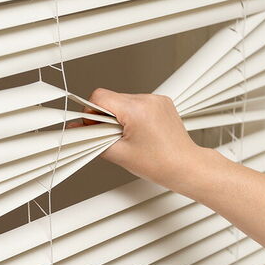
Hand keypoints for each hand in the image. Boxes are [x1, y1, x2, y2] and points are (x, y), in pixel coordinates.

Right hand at [82, 88, 212, 190]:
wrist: (186, 167)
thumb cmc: (159, 164)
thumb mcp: (118, 153)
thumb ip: (92, 139)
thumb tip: (77, 130)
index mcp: (135, 109)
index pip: (99, 97)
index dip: (91, 112)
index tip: (94, 126)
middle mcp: (147, 100)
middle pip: (110, 98)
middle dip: (105, 116)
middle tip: (112, 135)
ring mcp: (156, 99)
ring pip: (123, 100)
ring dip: (119, 115)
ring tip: (128, 135)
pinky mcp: (162, 102)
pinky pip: (137, 102)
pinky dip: (132, 114)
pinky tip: (139, 131)